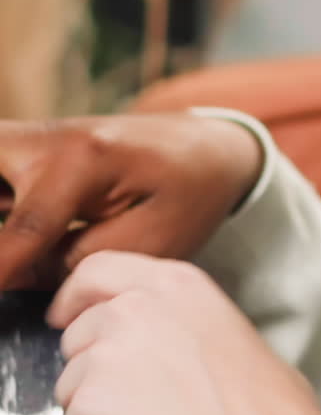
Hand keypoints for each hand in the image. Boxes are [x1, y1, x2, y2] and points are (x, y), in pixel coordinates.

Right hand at [0, 114, 262, 287]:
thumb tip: (10, 277)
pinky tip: (18, 234)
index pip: (18, 234)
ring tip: (40, 242)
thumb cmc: (188, 195)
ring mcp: (37, 137)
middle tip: (13, 264)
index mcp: (83, 162)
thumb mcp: (147, 242)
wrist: (207, 147)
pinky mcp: (30, 147)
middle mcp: (49, 139)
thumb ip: (73, 264)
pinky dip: (2, 202)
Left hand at [50, 251, 320, 414]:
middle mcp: (139, 306)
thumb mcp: (235, 335)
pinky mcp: (95, 400)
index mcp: (178, 284)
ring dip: (96, 409)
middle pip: (79, 331)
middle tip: (131, 399)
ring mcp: (112, 350)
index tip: (67, 316)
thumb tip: (177, 338)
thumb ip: (189, 319)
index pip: (97, 269)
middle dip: (93, 367)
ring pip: (72, 381)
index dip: (76, 298)